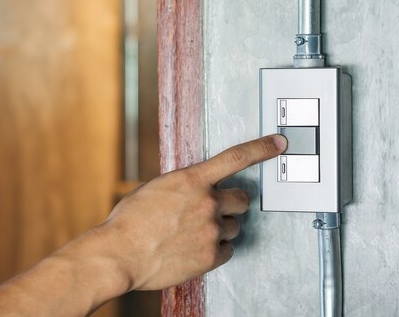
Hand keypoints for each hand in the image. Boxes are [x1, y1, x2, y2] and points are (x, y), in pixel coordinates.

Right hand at [101, 134, 286, 290]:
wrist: (120, 254)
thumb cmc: (130, 222)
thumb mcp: (156, 189)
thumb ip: (183, 186)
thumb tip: (194, 190)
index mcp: (192, 180)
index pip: (236, 157)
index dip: (262, 148)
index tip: (278, 143)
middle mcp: (207, 202)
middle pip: (242, 199)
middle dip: (231, 204)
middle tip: (213, 211)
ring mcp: (211, 230)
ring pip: (235, 227)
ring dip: (221, 228)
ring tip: (194, 234)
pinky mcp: (211, 255)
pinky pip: (227, 250)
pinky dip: (215, 250)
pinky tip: (194, 249)